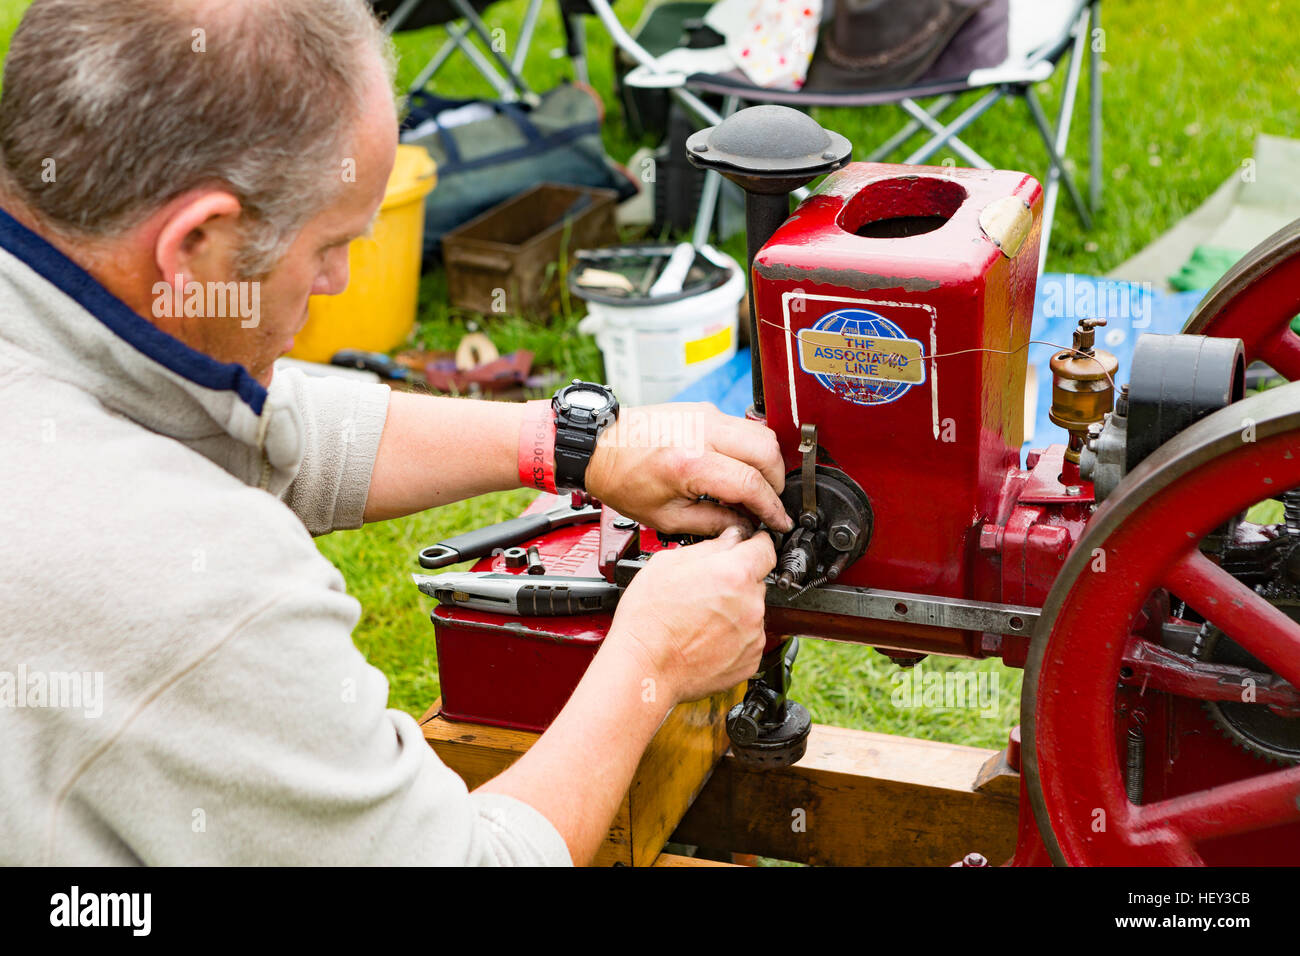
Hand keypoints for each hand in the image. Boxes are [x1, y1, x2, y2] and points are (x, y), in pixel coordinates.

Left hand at [585, 403, 793, 535]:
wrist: (601, 446)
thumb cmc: (623, 479)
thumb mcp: (666, 517)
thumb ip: (713, 522)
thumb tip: (746, 526)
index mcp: (690, 462)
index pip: (750, 483)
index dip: (771, 506)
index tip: (779, 520)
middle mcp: (701, 432)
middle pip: (767, 452)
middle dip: (777, 482)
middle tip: (770, 504)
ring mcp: (704, 415)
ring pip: (761, 434)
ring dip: (768, 463)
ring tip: (757, 488)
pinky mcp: (704, 409)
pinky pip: (743, 427)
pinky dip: (751, 449)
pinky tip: (740, 469)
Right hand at [606, 526, 775, 703]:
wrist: (644, 666)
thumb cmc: (649, 618)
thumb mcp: (668, 563)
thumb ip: (709, 547)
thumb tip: (730, 539)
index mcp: (734, 573)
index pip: (766, 548)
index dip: (755, 544)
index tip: (750, 547)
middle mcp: (750, 604)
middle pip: (755, 581)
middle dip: (736, 581)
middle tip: (705, 591)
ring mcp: (752, 634)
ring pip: (751, 611)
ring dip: (735, 610)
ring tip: (701, 619)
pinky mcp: (750, 659)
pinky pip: (748, 638)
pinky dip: (733, 636)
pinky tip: (706, 637)